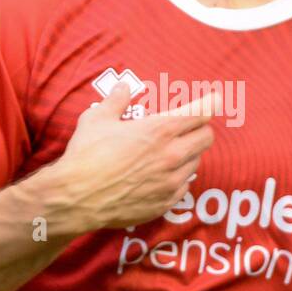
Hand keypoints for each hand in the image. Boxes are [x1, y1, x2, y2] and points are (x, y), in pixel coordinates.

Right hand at [54, 82, 217, 233]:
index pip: (201, 113)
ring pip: (197, 162)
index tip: (214, 99)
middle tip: (189, 127)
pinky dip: (178, 178)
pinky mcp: (165, 203)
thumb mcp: (98, 118)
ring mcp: (170, 182)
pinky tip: (162, 175)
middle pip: (207, 138)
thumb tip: (123, 87)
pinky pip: (184, 186)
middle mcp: (172, 155)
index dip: (210, 103)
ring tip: (170, 152)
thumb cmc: (86, 155)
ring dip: (188, 154)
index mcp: (160, 130)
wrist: (76, 198)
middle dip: (201, 129)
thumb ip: (116, 100)